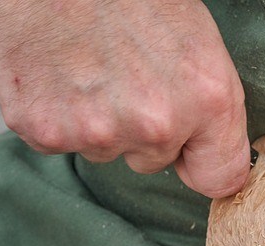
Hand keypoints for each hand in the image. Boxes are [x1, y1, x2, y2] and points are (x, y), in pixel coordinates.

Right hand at [0, 0, 248, 196]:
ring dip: (101, 121)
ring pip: (106, 151)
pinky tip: (63, 73)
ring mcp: (97, 131)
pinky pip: (60, 142)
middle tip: (127, 76)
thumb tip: (204, 162)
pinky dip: (59, 115)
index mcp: (206, 100)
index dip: (203, 165)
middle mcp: (155, 125)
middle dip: (144, 130)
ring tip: (93, 66)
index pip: (219, 178)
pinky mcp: (45, 130)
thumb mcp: (202, 47)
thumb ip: (212, 115)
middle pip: (153, 162)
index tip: (191, 155)